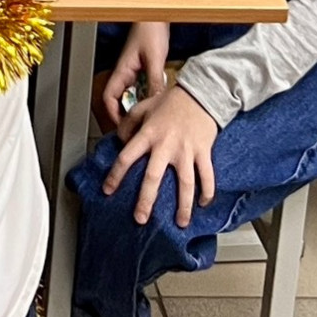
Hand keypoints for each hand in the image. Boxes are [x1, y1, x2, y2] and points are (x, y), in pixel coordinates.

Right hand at [96, 22, 170, 130]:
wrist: (155, 16)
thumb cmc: (150, 30)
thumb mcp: (154, 58)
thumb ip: (154, 80)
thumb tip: (155, 103)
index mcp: (121, 71)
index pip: (108, 98)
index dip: (113, 115)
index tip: (123, 129)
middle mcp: (124, 73)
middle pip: (119, 101)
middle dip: (126, 117)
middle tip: (138, 130)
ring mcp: (133, 72)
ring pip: (131, 96)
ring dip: (138, 108)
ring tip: (150, 120)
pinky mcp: (142, 69)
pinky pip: (142, 89)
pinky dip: (147, 98)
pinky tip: (158, 103)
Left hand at [103, 84, 219, 227]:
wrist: (200, 94)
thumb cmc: (170, 101)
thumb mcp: (142, 107)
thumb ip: (128, 124)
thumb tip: (120, 141)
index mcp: (148, 134)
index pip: (127, 157)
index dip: (116, 175)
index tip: (108, 191)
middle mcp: (166, 145)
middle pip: (153, 177)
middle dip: (146, 200)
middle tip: (140, 219)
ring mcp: (186, 151)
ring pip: (185, 183)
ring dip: (183, 206)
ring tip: (181, 223)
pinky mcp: (204, 153)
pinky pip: (207, 177)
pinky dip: (207, 192)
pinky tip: (203, 204)